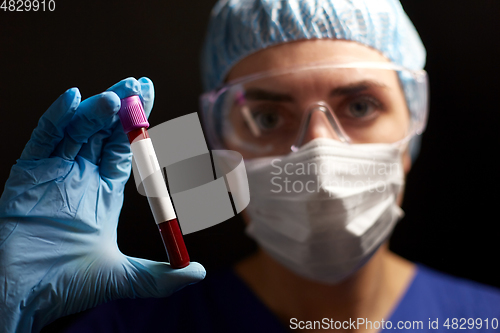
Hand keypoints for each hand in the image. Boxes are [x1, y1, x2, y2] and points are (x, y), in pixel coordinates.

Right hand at [0, 78, 205, 332]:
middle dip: (121, 106)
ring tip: (115, 98)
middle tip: (138, 83)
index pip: (125, 148)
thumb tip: (198, 272)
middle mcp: (80, 177)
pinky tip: (73, 98)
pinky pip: (43, 139)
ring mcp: (53, 173)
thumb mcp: (125, 278)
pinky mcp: (27, 174)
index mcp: (103, 192)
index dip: (138, 125)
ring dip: (96, 111)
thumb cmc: (69, 288)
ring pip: (77, 130)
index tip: (149, 98)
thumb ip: (160, 276)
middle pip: (103, 131)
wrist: (23, 297)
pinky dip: (57, 118)